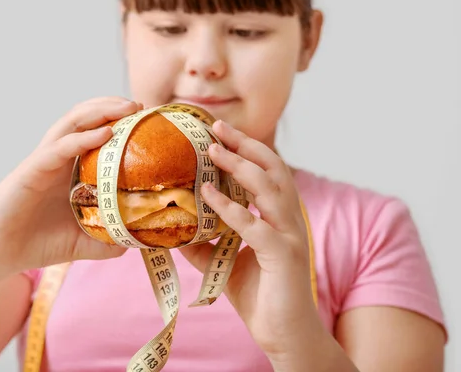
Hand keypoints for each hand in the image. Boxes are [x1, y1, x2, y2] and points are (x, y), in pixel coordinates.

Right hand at [0, 97, 141, 276]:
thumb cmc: (38, 244)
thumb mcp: (83, 242)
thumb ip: (109, 239)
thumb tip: (139, 240)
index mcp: (70, 169)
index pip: (95, 133)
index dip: (120, 122)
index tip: (147, 120)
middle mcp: (58, 159)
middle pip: (85, 119)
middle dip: (112, 106)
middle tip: (141, 106)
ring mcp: (43, 161)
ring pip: (71, 123)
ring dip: (100, 110)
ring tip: (128, 107)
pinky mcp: (31, 169)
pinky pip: (59, 147)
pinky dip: (82, 137)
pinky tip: (105, 133)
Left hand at [180, 120, 325, 360]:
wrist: (284, 335)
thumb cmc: (260, 296)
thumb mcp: (224, 263)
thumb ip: (204, 244)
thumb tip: (172, 230)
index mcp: (280, 217)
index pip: (268, 172)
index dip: (247, 149)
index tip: (219, 132)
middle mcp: (289, 219)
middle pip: (273, 169)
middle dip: (245, 145)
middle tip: (216, 127)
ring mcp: (290, 235)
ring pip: (269, 188)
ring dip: (240, 166)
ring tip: (213, 150)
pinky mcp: (284, 255)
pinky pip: (254, 225)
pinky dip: (230, 208)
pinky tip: (208, 196)